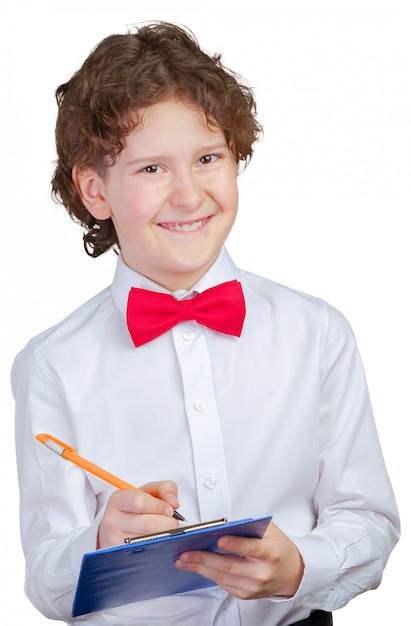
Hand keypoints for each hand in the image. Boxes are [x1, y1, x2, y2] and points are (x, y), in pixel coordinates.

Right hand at [98, 480, 179, 547]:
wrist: (119, 529)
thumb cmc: (136, 509)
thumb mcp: (148, 492)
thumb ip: (165, 488)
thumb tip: (173, 503)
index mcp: (118, 500)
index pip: (140, 502)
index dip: (160, 506)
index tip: (169, 509)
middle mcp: (112, 521)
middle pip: (149, 524)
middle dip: (168, 523)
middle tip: (171, 522)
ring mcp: (115, 541)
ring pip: (150, 540)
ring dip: (165, 536)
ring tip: (164, 531)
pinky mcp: (122, 557)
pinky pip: (149, 553)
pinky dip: (159, 547)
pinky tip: (158, 541)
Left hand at [175, 521, 303, 598]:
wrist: (291, 572)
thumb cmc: (277, 547)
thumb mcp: (269, 531)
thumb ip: (249, 528)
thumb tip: (222, 526)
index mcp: (270, 552)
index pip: (251, 548)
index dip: (235, 544)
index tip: (219, 539)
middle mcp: (262, 572)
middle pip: (229, 566)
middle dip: (204, 559)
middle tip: (186, 553)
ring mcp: (253, 586)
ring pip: (222, 577)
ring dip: (201, 568)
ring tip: (184, 560)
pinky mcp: (246, 594)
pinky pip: (223, 584)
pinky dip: (208, 575)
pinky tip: (197, 567)